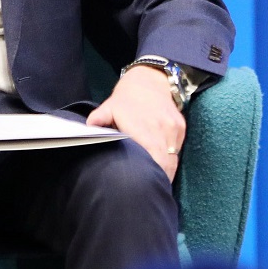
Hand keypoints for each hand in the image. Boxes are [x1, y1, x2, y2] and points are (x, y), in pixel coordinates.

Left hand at [89, 65, 185, 180]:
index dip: (153, 177)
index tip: (146, 187)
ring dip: (166, 170)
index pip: (153, 161)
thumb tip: (87, 131)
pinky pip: (177, 149)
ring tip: (157, 181)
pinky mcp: (180, 127)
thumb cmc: (127, 97)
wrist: (151, 78)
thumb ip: (98, 120)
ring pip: (173, 159)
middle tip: (151, 190)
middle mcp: (162, 130)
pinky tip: (162, 163)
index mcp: (144, 129)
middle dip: (160, 178)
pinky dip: (170, 158)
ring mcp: (173, 128)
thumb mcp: (109, 107)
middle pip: (166, 164)